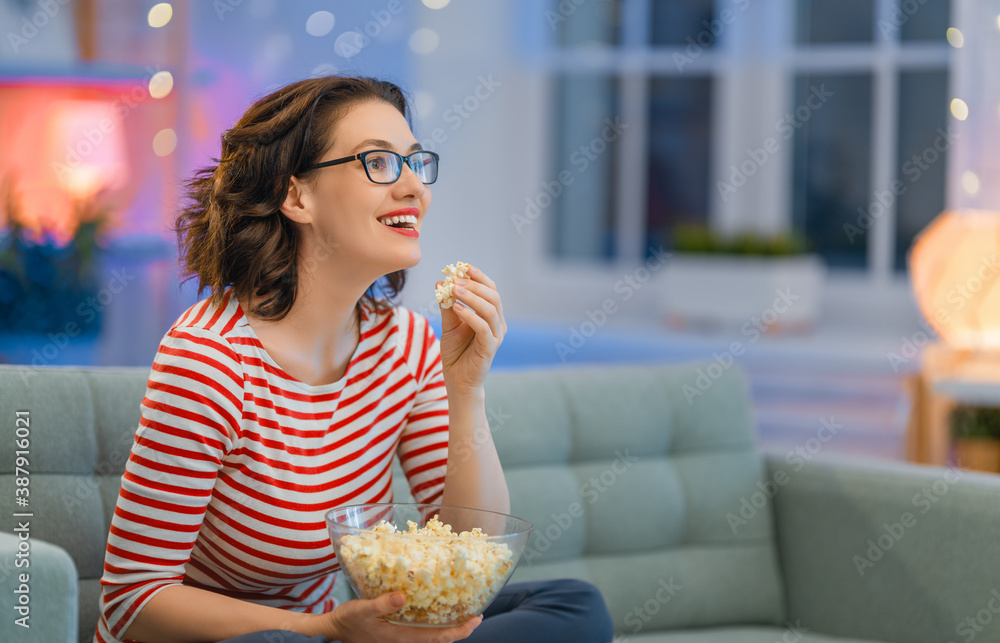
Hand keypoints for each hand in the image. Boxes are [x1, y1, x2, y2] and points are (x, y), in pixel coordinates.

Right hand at [323, 592, 481, 642]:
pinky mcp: (397, 634)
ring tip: (462, 611)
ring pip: (432, 636)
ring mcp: (402, 639)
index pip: (438, 638)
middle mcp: (405, 641)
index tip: (476, 620)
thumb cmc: (349, 620)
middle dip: (460, 629)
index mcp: (401, 637)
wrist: (335, 630)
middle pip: (440, 639)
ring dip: (449, 627)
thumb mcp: (363, 609)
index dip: (459, 631)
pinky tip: (438, 611)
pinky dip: (435, 623)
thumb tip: (404, 596)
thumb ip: (383, 603)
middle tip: (477, 614)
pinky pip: (423, 632)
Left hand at [437, 265, 505, 394]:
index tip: (463, 266)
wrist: (457, 380)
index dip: (479, 277)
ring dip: (472, 297)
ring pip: (490, 310)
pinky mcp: (489, 348)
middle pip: (493, 296)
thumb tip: (440, 283)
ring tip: (454, 290)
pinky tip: (456, 308)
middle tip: (456, 280)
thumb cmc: (456, 352)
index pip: (490, 289)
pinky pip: (482, 327)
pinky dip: (470, 315)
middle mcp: (498, 323)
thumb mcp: (449, 325)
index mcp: (491, 315)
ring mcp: (495, 336)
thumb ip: (447, 306)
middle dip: (474, 285)